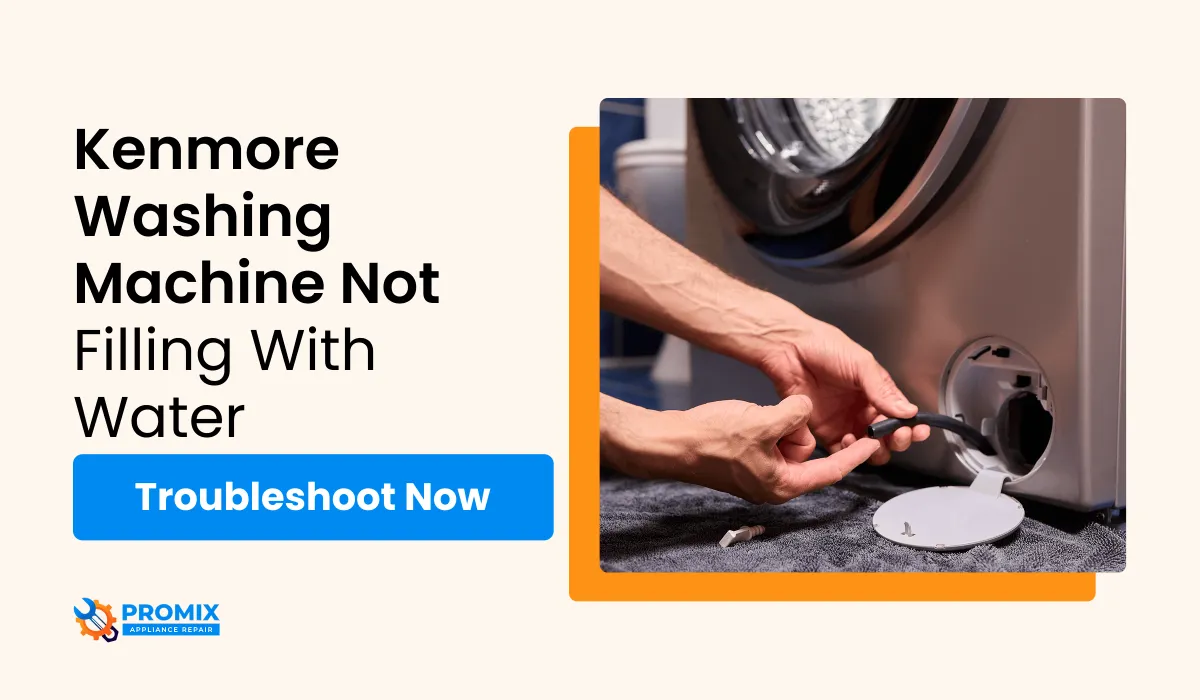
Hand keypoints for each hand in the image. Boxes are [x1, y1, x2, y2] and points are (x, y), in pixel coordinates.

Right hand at [604, 394, 880, 503]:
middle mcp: (773, 483)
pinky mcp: (746, 460)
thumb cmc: (710, 441)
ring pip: (787, 441)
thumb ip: (793, 415)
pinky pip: (769, 438)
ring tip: (754, 419)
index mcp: (783, 484)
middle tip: (776, 418)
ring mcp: (758, 472)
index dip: (853, 454)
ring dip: (777, 424)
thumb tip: (806, 407)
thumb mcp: (762, 422)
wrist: (672, 443)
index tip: (872, 442)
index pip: (830, 470)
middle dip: (795, 429)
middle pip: (806, 451)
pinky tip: (746, 419)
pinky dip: (764, 424)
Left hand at [757, 318, 929, 465]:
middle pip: (888, 436)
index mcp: (876, 391)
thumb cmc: (825, 347)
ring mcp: (845, 421)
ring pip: (867, 447)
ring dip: (874, 449)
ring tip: (870, 439)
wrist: (790, 349)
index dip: (911, 425)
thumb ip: (882, 390)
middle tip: (897, 436)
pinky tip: (848, 440)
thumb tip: (908, 412)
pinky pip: (841, 451)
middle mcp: (863, 409)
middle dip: (896, 439)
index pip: (901, 415)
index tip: (918, 431)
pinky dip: (848, 453)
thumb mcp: (861, 364)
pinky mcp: (825, 431)